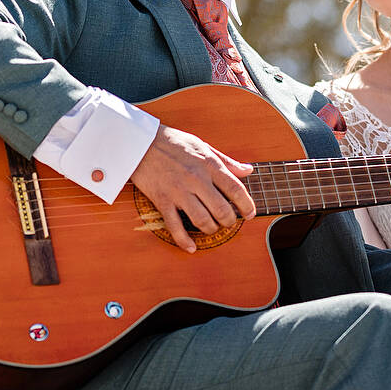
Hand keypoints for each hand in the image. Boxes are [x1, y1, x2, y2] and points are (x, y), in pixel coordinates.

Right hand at [130, 125, 255, 252]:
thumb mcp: (203, 146)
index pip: (235, 189)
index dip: (246, 205)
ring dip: (211, 229)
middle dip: (229, 221)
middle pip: (221, 209)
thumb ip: (227, 161)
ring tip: (212, 228)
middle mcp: (196, 179)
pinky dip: (184, 241)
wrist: (140, 142)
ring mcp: (178, 191)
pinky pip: (174, 226)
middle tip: (229, 222)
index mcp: (208, 164)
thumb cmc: (173, 142)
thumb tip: (248, 170)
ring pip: (202, 220)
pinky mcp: (162, 200)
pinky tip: (191, 247)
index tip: (250, 213)